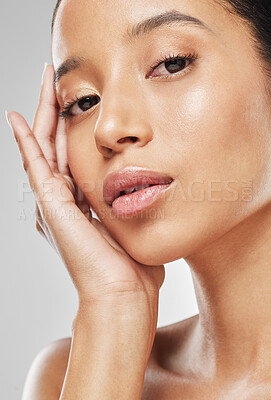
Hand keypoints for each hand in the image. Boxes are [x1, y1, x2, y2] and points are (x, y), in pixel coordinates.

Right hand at [6, 63, 164, 341]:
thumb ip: (128, 204)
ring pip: (44, 147)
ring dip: (43, 114)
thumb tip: (141, 190)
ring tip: (44, 83)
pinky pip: (34, 165)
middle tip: (53, 79)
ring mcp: (54, 202)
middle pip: (55, 144)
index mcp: (81, 202)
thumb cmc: (132, 266)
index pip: (71, 155)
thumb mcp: (132, 224)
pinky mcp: (51, 205)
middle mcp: (63, 199)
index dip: (72, 126)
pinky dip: (24, 142)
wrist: (123, 294)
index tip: (77, 100)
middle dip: (55, 110)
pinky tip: (16, 118)